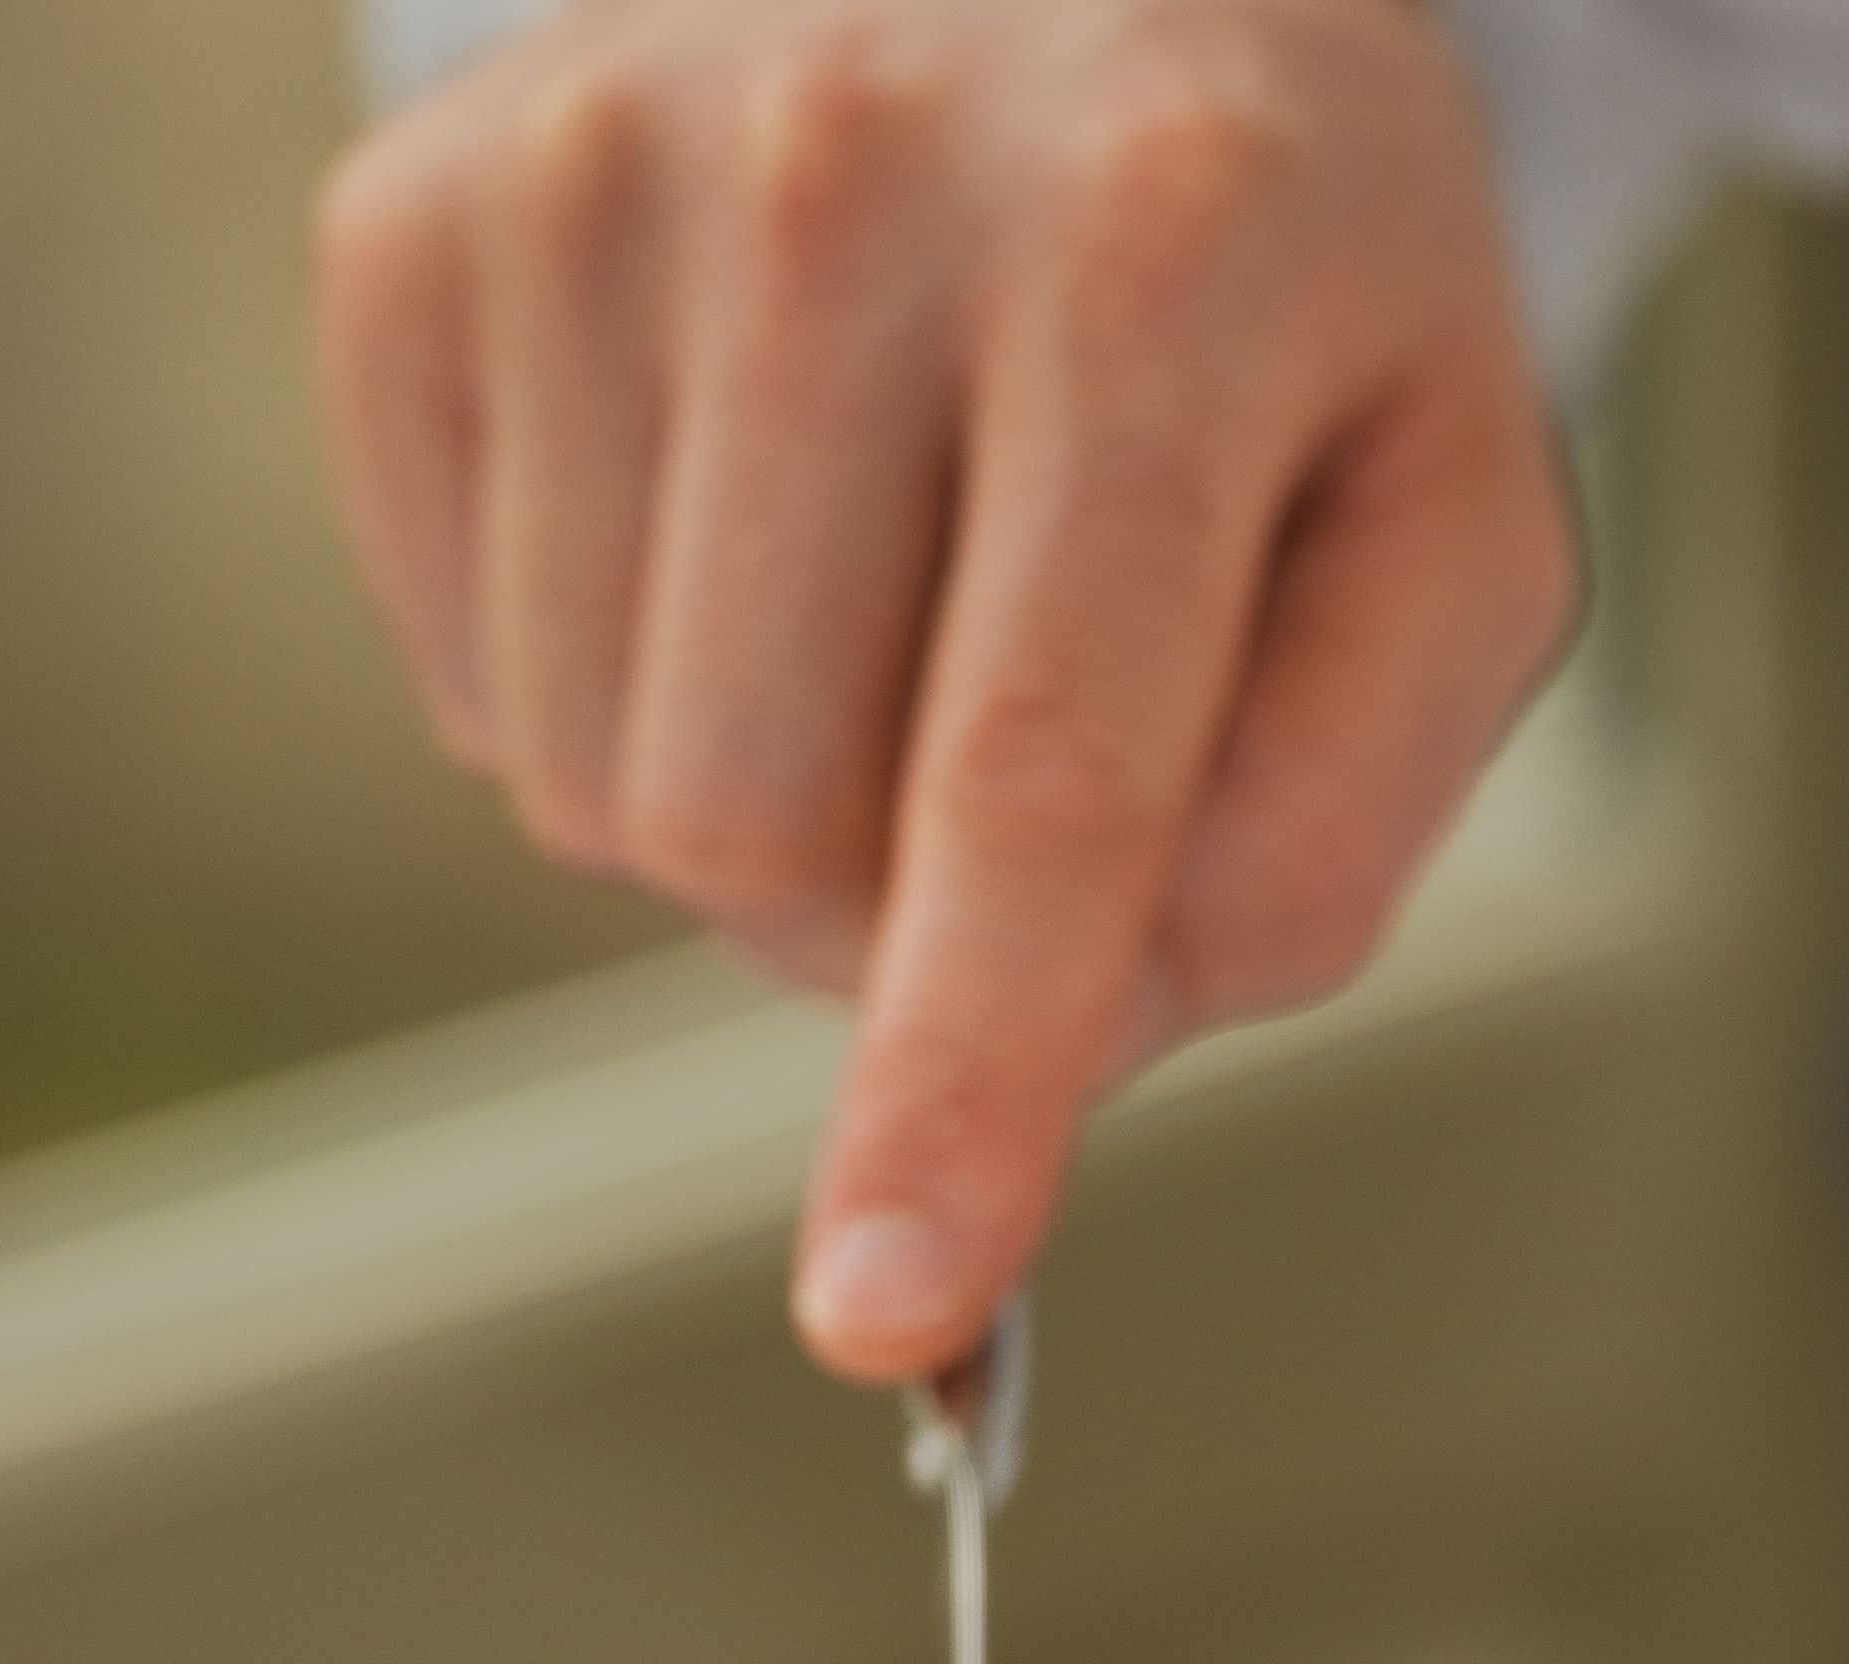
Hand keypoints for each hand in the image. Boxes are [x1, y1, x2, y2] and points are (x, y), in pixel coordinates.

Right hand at [310, 0, 1574, 1379]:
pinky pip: (471, 688)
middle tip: (999, 746)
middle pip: (765, 832)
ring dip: (749, 804)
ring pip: (599, 792)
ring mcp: (588, 176)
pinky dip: (605, 684)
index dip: (955, 1075)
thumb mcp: (1435, 496)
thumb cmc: (1259, 255)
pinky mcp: (412, 228)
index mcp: (1163, 248)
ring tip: (875, 578)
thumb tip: (1089, 1036)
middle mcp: (847, 173)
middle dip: (886, 919)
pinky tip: (730, 506)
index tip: (881, 1305)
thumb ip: (1333, 810)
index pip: (1034, 769)